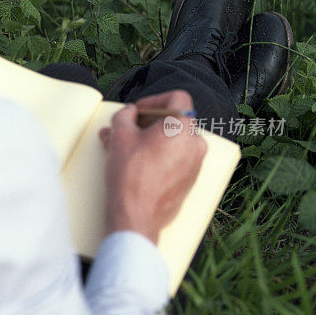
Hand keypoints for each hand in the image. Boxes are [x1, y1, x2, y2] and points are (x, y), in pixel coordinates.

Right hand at [99, 90, 206, 244]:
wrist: (137, 216)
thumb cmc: (130, 175)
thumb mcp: (120, 136)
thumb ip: (124, 116)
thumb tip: (129, 113)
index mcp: (183, 128)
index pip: (177, 98)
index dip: (154, 100)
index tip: (137, 111)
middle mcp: (195, 143)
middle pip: (174, 120)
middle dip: (147, 122)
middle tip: (126, 129)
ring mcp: (195, 164)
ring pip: (173, 140)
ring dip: (150, 139)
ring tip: (126, 148)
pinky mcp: (189, 181)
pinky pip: (176, 158)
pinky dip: (159, 155)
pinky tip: (137, 163)